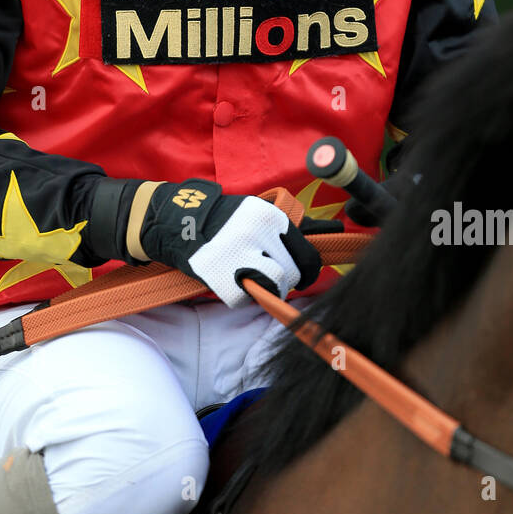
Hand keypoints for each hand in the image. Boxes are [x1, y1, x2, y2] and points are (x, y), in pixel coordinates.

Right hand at [137, 180, 320, 307]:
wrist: (178, 221)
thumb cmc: (224, 220)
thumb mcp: (258, 214)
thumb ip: (292, 227)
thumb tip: (334, 229)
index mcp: (272, 218)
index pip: (308, 256)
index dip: (303, 270)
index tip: (294, 272)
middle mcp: (261, 235)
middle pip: (292, 274)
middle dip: (282, 279)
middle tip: (262, 272)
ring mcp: (242, 258)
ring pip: (274, 288)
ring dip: (264, 288)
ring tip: (247, 277)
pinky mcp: (224, 279)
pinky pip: (246, 300)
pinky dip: (239, 296)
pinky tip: (228, 280)